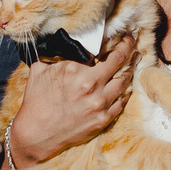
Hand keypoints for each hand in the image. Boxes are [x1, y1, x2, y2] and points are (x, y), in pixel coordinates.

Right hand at [5, 35, 134, 167]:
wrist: (35, 134)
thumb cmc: (35, 102)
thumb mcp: (39, 70)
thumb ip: (55, 56)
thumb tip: (64, 46)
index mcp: (75, 70)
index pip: (102, 50)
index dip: (115, 41)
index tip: (122, 35)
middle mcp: (91, 85)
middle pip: (119, 62)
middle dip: (128, 49)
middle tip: (132, 42)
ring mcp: (99, 104)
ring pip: (124, 82)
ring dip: (130, 69)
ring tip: (134, 60)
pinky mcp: (102, 120)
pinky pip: (121, 103)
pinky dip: (126, 92)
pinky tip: (127, 87)